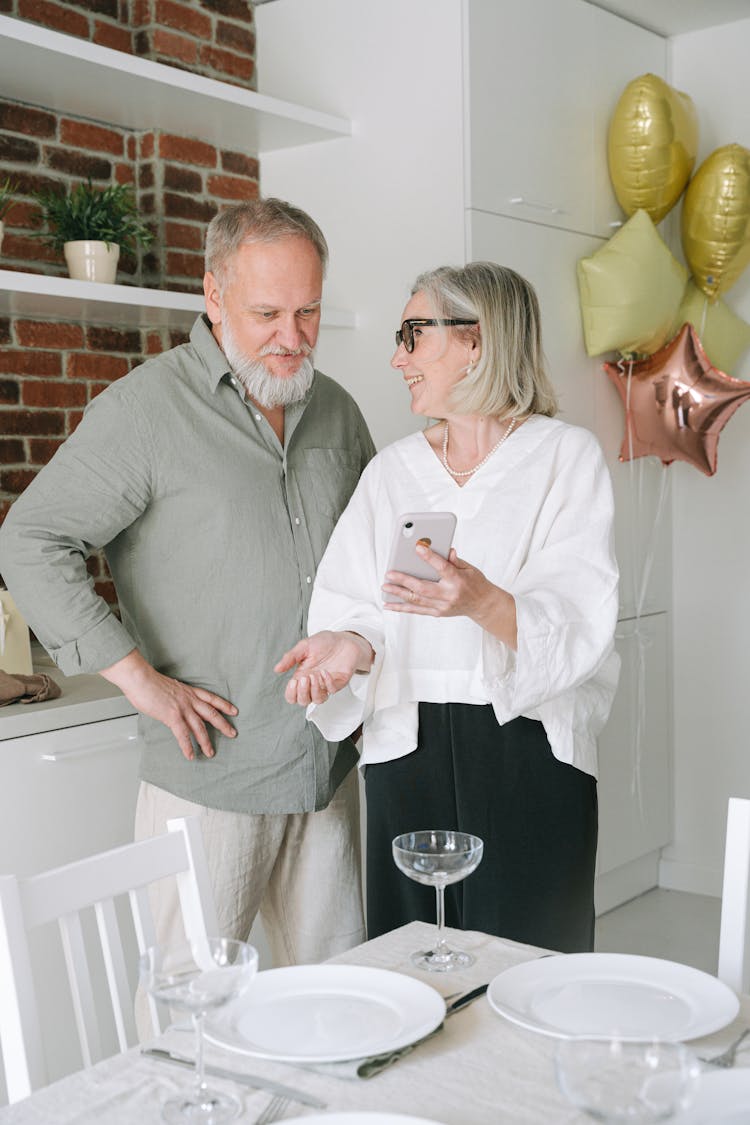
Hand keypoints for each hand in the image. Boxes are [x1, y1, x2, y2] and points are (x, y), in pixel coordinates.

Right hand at [100, 650, 237, 760]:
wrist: (140, 678)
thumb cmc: (149, 682)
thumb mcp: (169, 688)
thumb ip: (176, 698)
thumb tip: (174, 708)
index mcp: (189, 691)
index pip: (211, 698)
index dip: (224, 705)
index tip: (234, 711)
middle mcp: (189, 699)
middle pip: (211, 713)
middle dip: (223, 724)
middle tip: (232, 733)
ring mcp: (182, 708)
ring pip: (200, 727)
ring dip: (206, 742)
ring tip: (210, 752)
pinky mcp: (172, 716)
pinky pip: (183, 734)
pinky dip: (187, 746)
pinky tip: (190, 755)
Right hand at [274, 630, 373, 705]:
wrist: (344, 639)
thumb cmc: (324, 643)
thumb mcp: (304, 646)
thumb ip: (290, 658)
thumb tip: (276, 669)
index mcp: (301, 676)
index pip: (292, 696)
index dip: (290, 694)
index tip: (293, 682)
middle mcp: (313, 683)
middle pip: (303, 701)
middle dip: (302, 692)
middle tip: (304, 678)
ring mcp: (326, 684)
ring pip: (318, 700)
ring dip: (314, 690)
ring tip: (314, 676)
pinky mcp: (338, 683)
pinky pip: (332, 690)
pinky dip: (327, 683)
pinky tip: (325, 672)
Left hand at [382, 545, 516, 645]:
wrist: (483, 605)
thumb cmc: (475, 582)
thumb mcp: (469, 567)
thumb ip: (454, 560)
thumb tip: (445, 549)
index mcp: (458, 580)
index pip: (442, 567)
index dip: (430, 557)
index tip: (418, 548)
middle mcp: (449, 595)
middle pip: (423, 588)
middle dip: (404, 580)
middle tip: (389, 573)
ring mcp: (443, 606)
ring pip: (417, 601)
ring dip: (399, 594)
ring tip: (385, 587)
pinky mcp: (438, 613)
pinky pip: (417, 610)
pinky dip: (402, 608)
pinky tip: (390, 604)